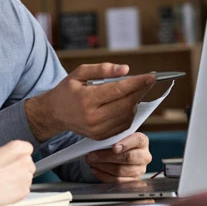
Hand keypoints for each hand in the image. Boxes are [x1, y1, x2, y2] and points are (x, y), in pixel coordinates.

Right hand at [0, 140, 34, 205]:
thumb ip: (7, 155)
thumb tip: (9, 161)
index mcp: (17, 148)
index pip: (28, 148)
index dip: (21, 155)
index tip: (15, 160)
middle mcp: (25, 160)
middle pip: (29, 164)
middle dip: (21, 169)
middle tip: (8, 173)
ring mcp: (26, 176)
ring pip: (27, 178)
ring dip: (19, 180)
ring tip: (4, 183)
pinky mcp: (24, 191)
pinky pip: (24, 190)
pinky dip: (17, 192)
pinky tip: (5, 190)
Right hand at [25, 63, 154, 140]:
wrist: (54, 113)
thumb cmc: (68, 90)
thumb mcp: (79, 73)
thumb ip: (102, 69)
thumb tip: (126, 69)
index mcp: (86, 99)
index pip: (118, 90)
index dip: (137, 83)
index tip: (151, 76)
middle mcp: (92, 117)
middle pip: (126, 104)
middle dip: (140, 92)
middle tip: (147, 81)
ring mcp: (97, 129)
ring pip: (127, 116)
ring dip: (135, 102)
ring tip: (133, 91)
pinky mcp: (101, 136)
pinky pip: (123, 125)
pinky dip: (129, 113)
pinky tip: (125, 103)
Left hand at [85, 132, 151, 181]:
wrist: (120, 153)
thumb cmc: (116, 142)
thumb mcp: (115, 136)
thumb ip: (111, 137)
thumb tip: (98, 139)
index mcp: (142, 141)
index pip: (137, 140)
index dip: (126, 144)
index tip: (114, 148)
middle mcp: (144, 156)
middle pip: (128, 157)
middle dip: (106, 156)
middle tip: (92, 155)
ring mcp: (140, 170)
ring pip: (120, 170)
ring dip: (102, 166)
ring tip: (91, 161)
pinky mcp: (133, 181)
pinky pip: (117, 181)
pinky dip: (103, 175)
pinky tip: (95, 169)